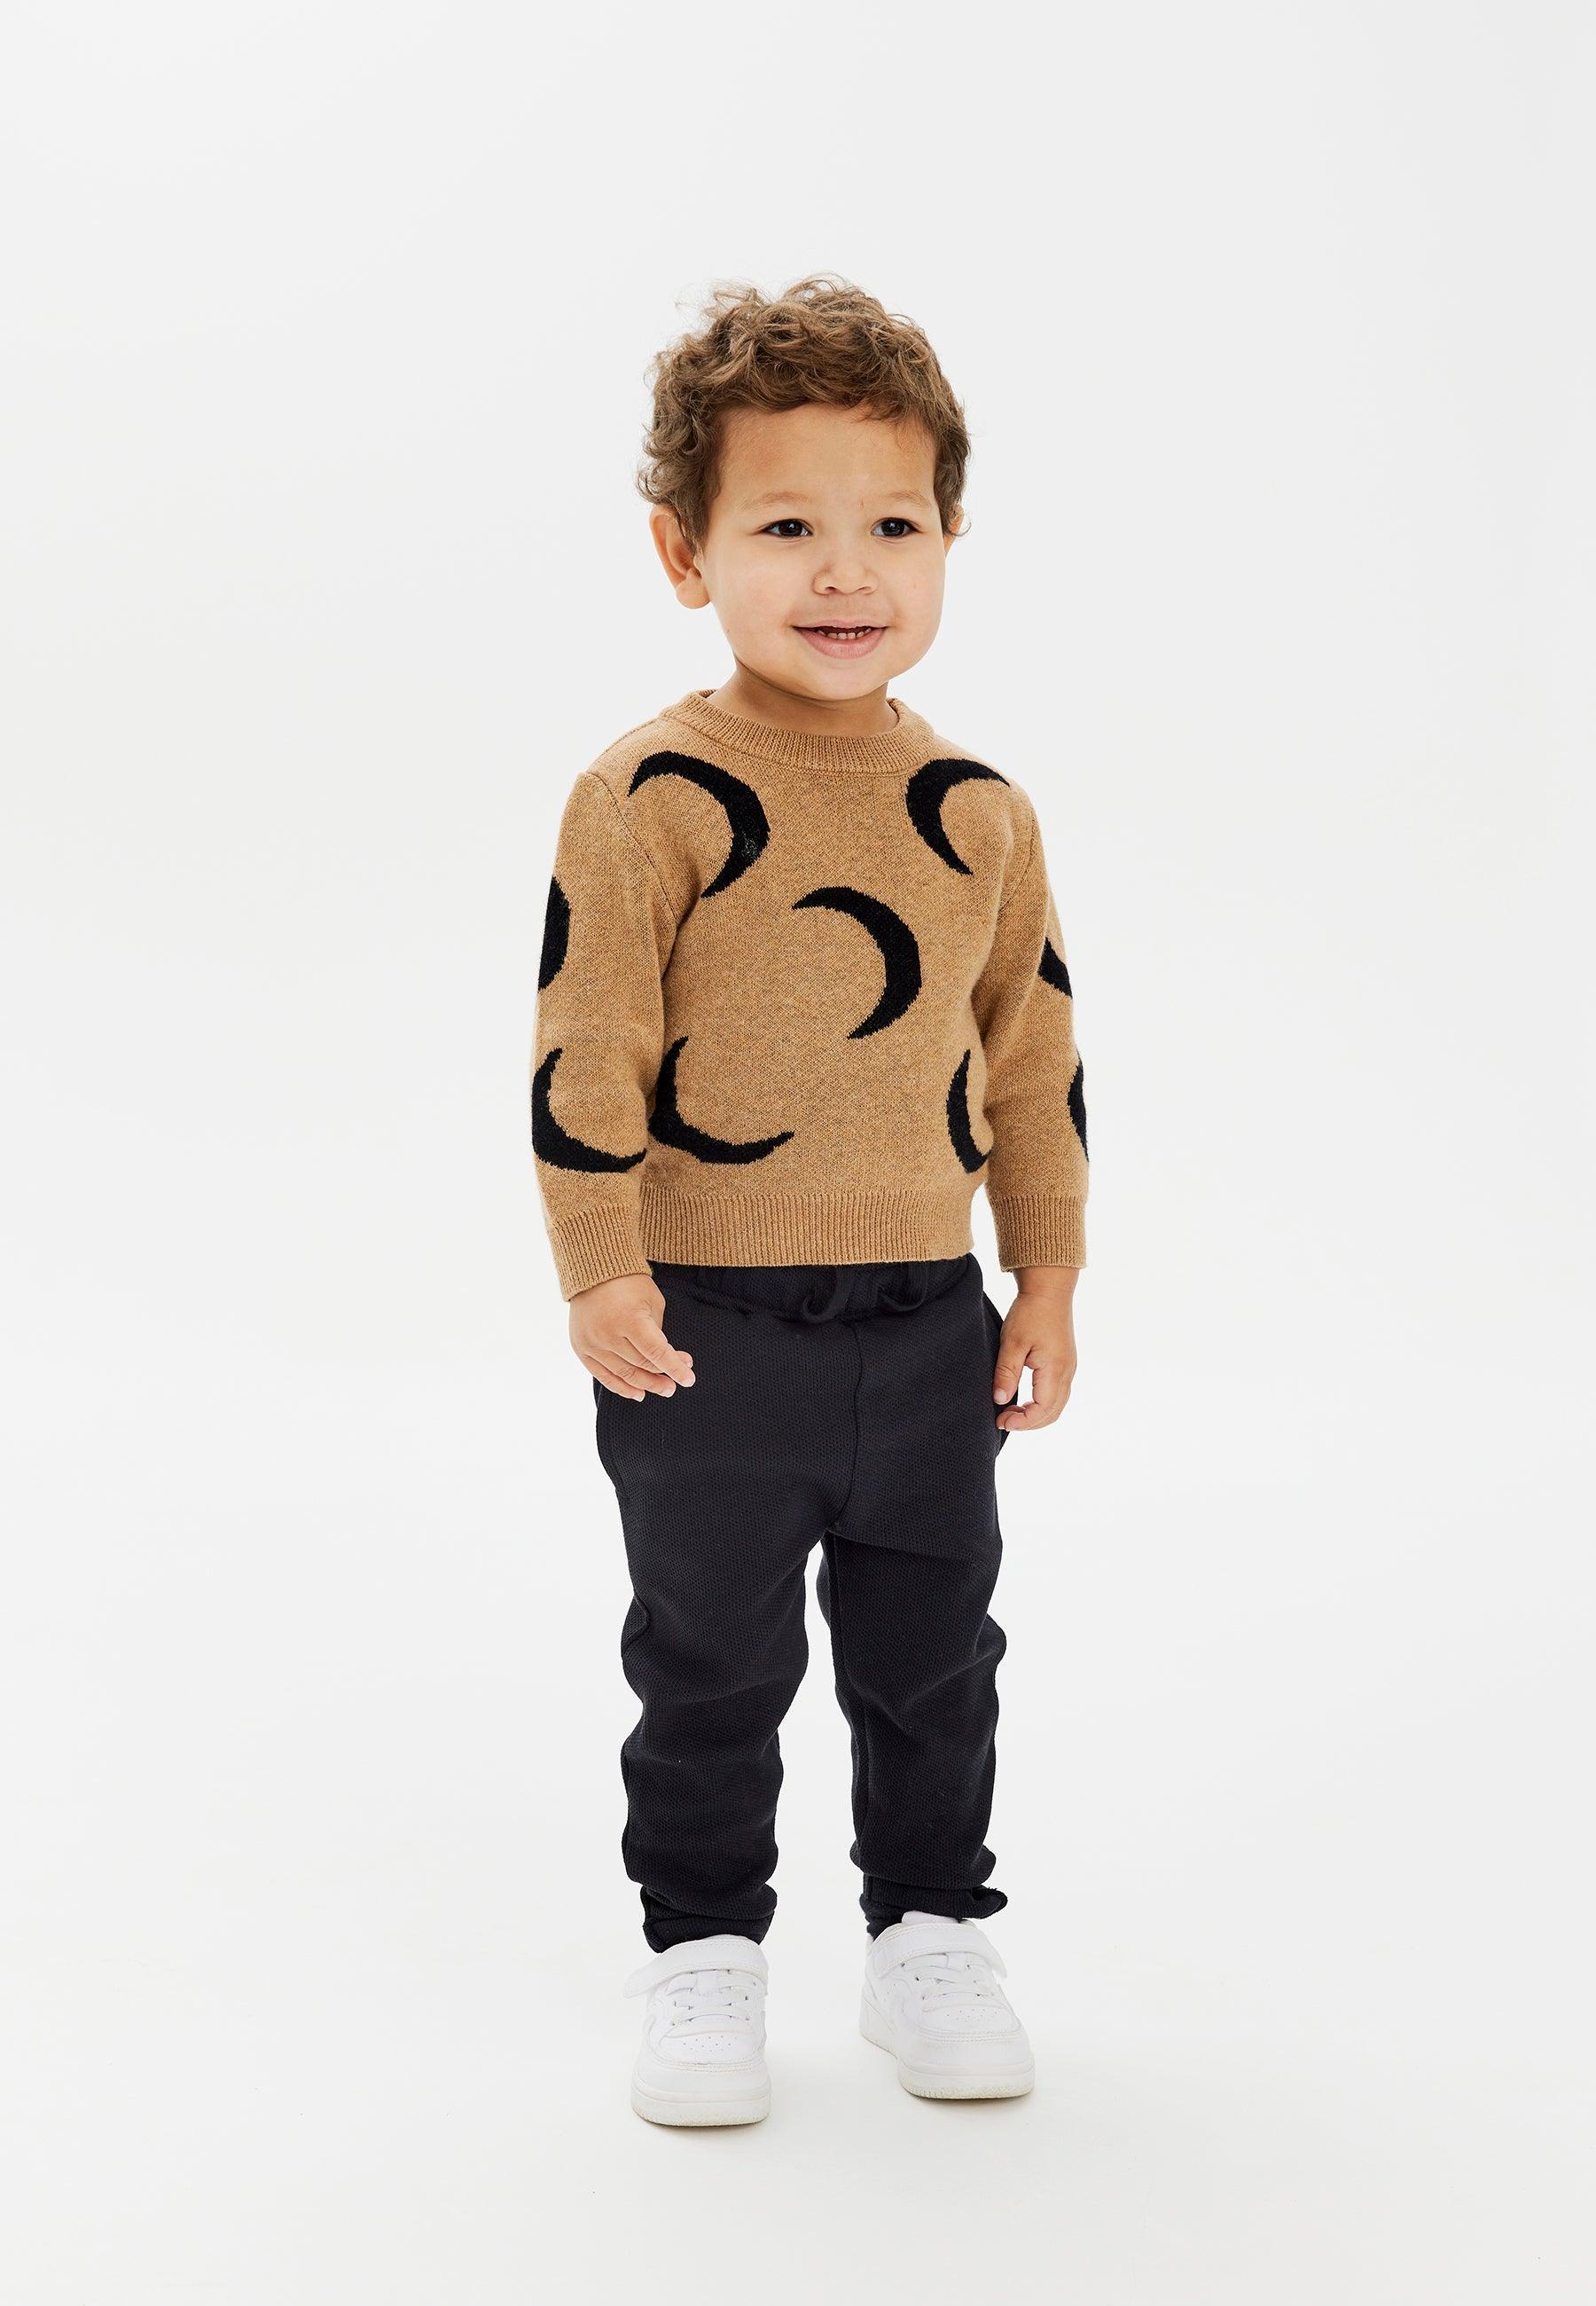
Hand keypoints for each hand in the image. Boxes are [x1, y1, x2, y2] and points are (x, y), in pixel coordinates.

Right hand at [571, 1272, 695, 1401]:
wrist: (592, 1270)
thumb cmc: (629, 1282)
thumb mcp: (652, 1302)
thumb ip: (658, 1332)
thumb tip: (665, 1360)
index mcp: (630, 1319)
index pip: (657, 1353)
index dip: (675, 1368)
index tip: (689, 1379)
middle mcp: (608, 1334)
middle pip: (641, 1365)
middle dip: (662, 1376)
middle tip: (675, 1385)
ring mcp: (592, 1342)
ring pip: (623, 1374)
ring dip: (645, 1385)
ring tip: (662, 1389)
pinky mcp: (581, 1347)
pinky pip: (602, 1375)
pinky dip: (620, 1387)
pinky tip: (637, 1393)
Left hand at [992, 1266, 1078, 1432]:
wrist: (1049, 1289)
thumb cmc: (1030, 1312)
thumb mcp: (1012, 1342)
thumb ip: (1006, 1373)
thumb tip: (999, 1401)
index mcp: (1055, 1369)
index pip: (1042, 1410)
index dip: (1022, 1421)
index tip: (1000, 1420)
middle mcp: (1067, 1372)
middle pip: (1052, 1413)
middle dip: (1028, 1422)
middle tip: (1002, 1419)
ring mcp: (1068, 1368)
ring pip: (1057, 1405)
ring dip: (1035, 1414)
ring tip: (1010, 1411)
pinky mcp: (1065, 1363)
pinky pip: (1057, 1394)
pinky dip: (1041, 1404)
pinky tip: (1022, 1399)